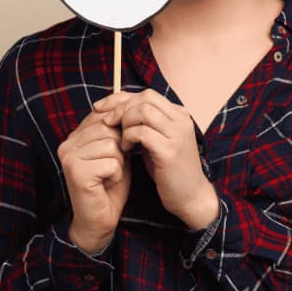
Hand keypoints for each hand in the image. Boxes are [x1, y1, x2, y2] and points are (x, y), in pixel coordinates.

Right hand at [56, 97, 131, 253]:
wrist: (100, 219)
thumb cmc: (109, 184)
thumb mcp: (115, 151)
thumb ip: (116, 131)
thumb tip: (127, 104)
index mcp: (74, 136)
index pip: (103, 116)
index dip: (119, 132)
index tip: (118, 151)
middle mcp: (67, 144)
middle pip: (109, 129)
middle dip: (120, 149)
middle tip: (111, 168)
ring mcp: (69, 157)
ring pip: (112, 145)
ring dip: (118, 163)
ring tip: (108, 176)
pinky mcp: (76, 172)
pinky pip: (111, 163)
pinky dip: (116, 175)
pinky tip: (106, 184)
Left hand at [94, 90, 218, 229]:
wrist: (191, 196)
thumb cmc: (170, 170)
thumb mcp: (158, 140)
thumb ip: (145, 124)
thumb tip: (117, 108)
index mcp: (179, 114)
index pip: (146, 94)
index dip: (120, 99)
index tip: (101, 109)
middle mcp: (181, 120)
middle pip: (144, 98)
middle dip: (120, 109)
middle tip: (107, 123)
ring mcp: (177, 134)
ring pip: (143, 111)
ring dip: (125, 122)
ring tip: (120, 138)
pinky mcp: (170, 151)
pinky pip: (142, 132)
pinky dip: (128, 137)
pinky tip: (125, 149)